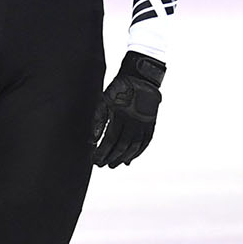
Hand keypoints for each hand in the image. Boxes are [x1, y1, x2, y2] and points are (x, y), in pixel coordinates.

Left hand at [92, 51, 165, 166]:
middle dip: (111, 158)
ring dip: (123, 158)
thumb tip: (91, 140)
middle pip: (121, 146)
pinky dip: (138, 153)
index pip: (109, 140)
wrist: (140, 78)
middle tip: (102, 165)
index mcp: (120, 116)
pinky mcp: (151, 124)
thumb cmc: (119, 89)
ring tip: (114, 165)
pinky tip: (130, 159)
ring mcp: (144, 124)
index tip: (94, 160)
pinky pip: (145, 142)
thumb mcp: (104, 101)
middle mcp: (134, 122)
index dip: (101, 152)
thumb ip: (98, 120)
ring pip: (134, 147)